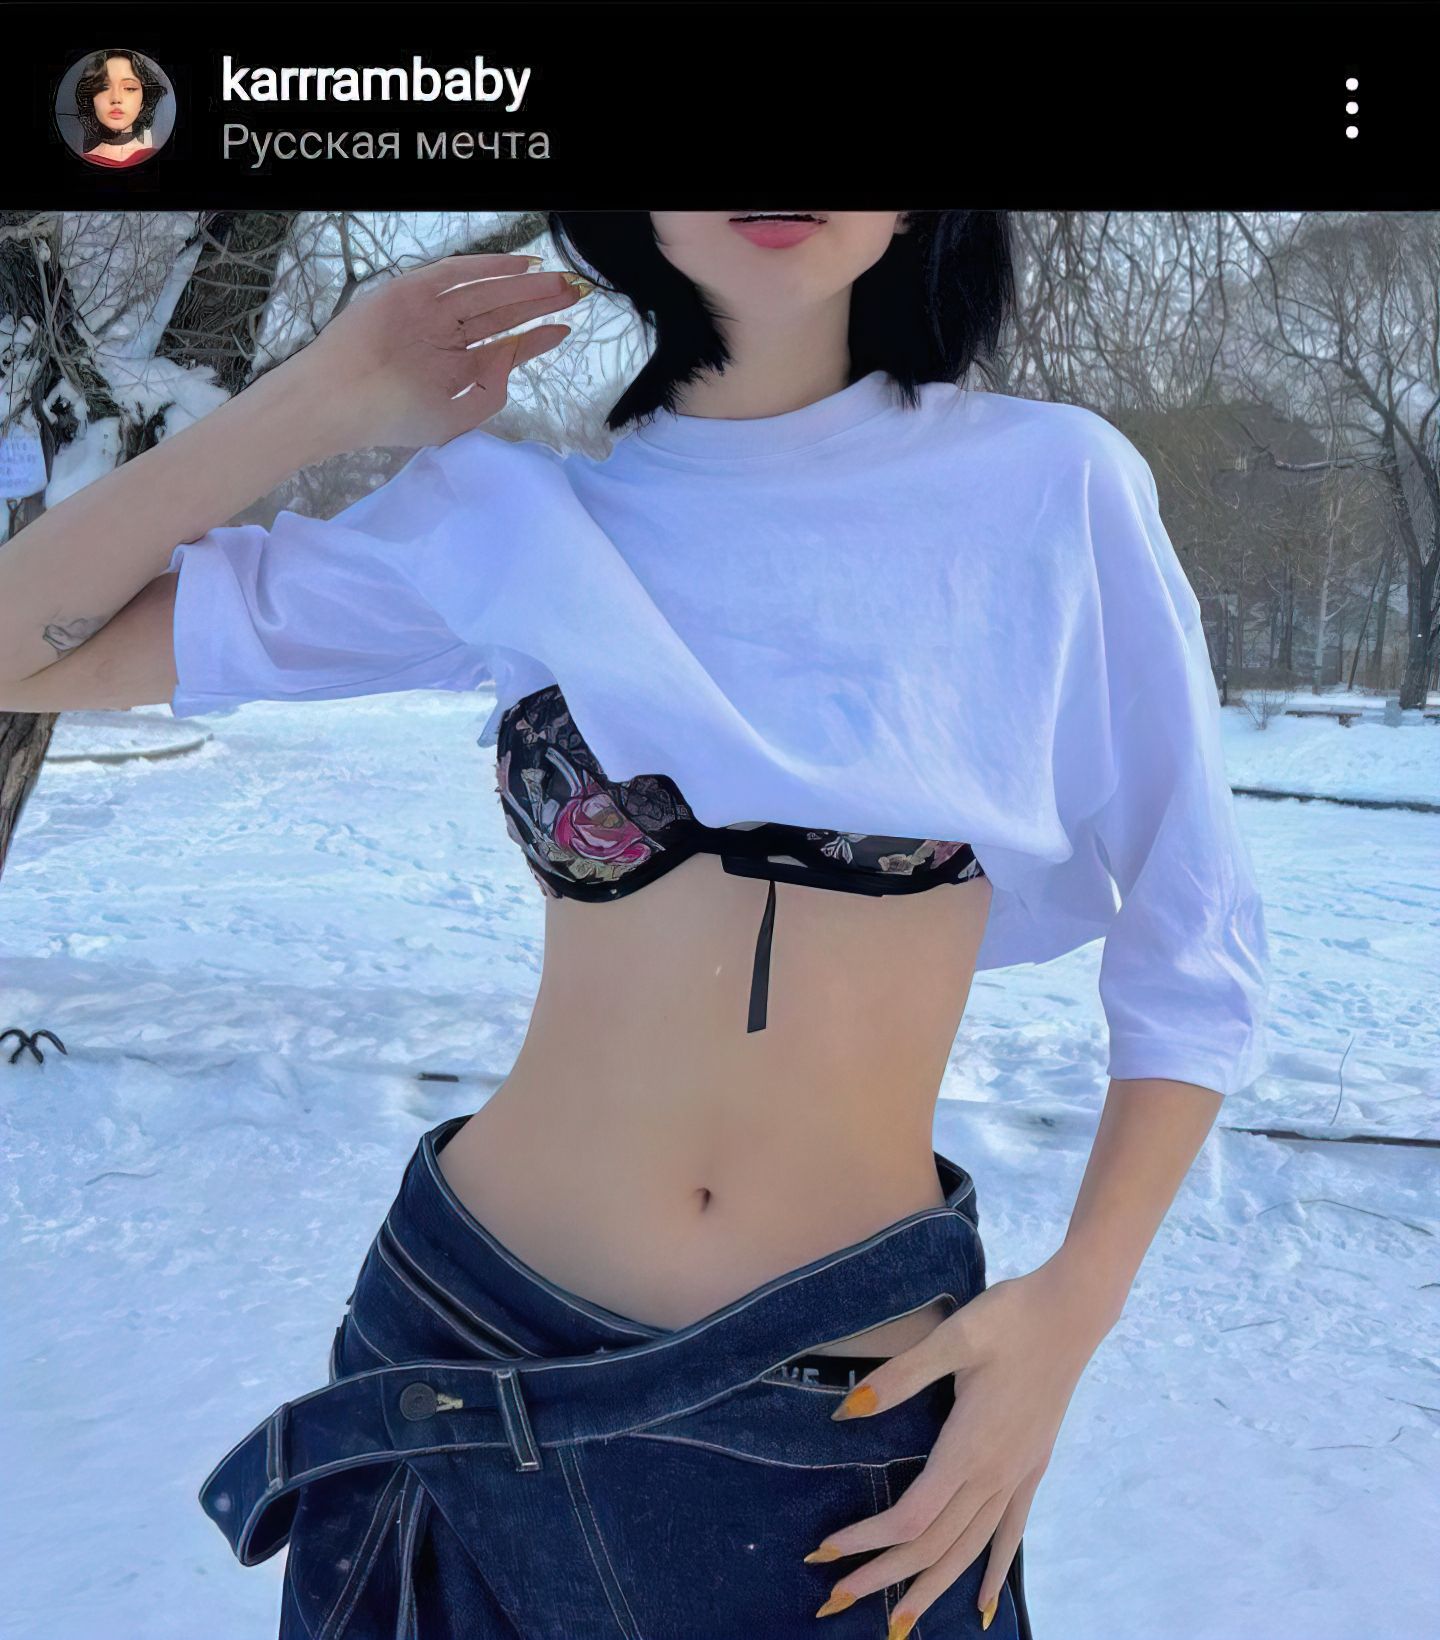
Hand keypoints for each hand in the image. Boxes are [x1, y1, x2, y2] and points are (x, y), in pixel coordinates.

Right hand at [284, 251, 592, 453]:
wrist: (341, 401)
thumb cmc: (391, 418)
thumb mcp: (452, 419)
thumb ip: (489, 394)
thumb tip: (513, 359)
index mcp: (453, 366)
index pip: (503, 346)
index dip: (535, 337)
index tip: (565, 328)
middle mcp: (445, 336)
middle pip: (500, 314)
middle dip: (536, 304)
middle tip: (573, 293)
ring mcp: (429, 312)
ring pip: (485, 293)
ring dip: (521, 285)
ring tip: (556, 280)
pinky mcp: (412, 291)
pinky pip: (456, 274)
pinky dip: (488, 268)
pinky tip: (520, 267)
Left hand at [805, 1248, 1121, 1633]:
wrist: (1072, 1311)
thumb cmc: (1009, 1317)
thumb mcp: (951, 1337)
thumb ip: (900, 1376)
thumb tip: (847, 1409)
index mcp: (969, 1448)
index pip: (911, 1517)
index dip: (867, 1540)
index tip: (825, 1553)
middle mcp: (994, 1474)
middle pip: (934, 1545)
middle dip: (885, 1577)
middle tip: (836, 1602)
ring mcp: (1018, 1474)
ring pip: (970, 1549)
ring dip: (931, 1586)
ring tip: (898, 1622)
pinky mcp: (1033, 1466)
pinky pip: (1010, 1532)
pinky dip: (995, 1570)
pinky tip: (987, 1602)